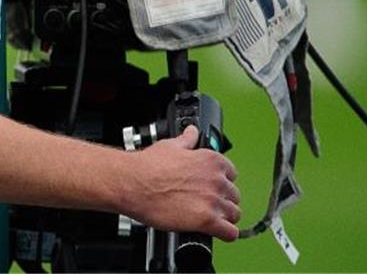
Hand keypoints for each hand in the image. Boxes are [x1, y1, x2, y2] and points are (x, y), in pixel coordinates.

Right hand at [125, 125, 240, 241]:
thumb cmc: (147, 166)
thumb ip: (187, 140)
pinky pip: (230, 233)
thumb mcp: (170, 145)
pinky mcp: (207, 221)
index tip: (211, 186)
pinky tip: (216, 232)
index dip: (220, 182)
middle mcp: (216, 180)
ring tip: (210, 218)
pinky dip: (225, 234)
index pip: (231, 174)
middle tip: (206, 203)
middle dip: (222, 200)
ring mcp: (213, 201)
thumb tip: (192, 132)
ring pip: (234, 214)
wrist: (132, 183)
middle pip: (233, 196)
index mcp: (211, 160)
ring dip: (224, 217)